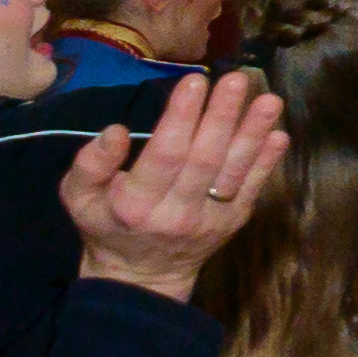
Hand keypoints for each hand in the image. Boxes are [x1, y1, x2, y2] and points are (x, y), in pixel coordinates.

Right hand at [61, 74, 284, 299]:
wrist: (143, 277)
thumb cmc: (108, 225)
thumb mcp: (79, 198)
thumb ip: (90, 165)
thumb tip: (115, 131)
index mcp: (135, 204)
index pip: (165, 155)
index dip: (181, 118)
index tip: (194, 81)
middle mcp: (177, 212)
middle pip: (205, 158)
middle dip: (222, 117)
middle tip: (236, 80)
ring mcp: (210, 219)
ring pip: (234, 171)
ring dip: (254, 134)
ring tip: (269, 101)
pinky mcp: (233, 222)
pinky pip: (252, 189)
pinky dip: (267, 162)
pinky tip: (279, 134)